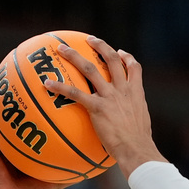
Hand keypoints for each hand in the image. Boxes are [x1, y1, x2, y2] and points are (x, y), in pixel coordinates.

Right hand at [0, 80, 75, 188]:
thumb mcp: (59, 173)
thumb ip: (74, 162)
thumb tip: (97, 158)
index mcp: (26, 139)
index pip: (31, 116)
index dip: (34, 100)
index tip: (43, 82)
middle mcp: (10, 136)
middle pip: (12, 110)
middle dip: (14, 92)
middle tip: (18, 74)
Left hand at [42, 36, 165, 176]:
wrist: (137, 149)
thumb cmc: (139, 143)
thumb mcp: (141, 124)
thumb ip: (132, 116)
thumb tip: (126, 123)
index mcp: (136, 93)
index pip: (134, 68)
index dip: (126, 58)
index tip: (120, 52)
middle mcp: (123, 90)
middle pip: (112, 60)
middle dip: (100, 46)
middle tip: (90, 40)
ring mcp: (110, 97)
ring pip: (90, 70)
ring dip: (74, 56)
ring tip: (61, 49)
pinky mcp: (97, 107)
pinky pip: (75, 93)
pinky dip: (60, 87)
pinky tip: (47, 84)